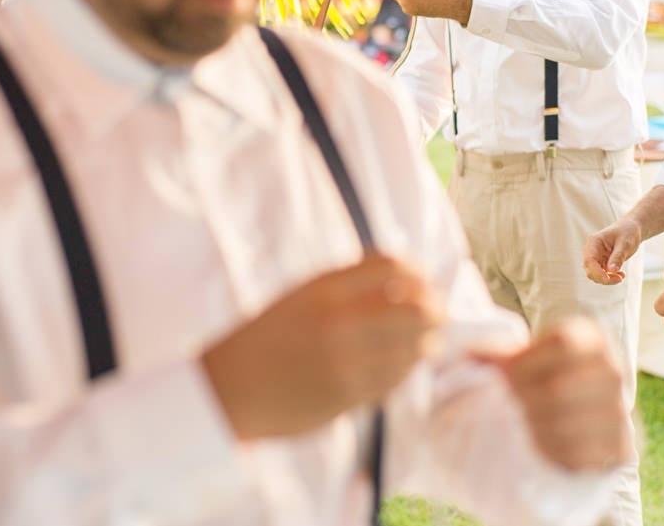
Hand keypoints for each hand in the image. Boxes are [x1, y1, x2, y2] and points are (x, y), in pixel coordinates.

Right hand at [201, 253, 443, 440]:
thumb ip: (348, 284)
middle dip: (435, 311)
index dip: (417, 272)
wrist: (227, 390)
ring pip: (412, 349)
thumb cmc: (266, 339)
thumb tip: (405, 275)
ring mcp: (344, 362)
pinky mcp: (347, 397)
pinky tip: (400, 366)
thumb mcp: (301, 296)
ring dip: (425, 344)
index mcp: (322, 289)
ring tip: (425, 342)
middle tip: (437, 314)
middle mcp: (337, 322)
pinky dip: (404, 371)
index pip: (393, 266)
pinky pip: (394, 381)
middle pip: (416, 309)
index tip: (422, 281)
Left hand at [472, 317, 630, 471]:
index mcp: (593, 340)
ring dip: (533, 426)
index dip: (525, 362)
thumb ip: (498, 355)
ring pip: (566, 422)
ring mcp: (620, 412)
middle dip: (523, 399)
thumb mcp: (523, 360)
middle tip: (508, 405)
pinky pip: (579, 454)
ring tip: (522, 423)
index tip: (503, 376)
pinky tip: (538, 443)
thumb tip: (465, 352)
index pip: (563, 344)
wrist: (574, 421)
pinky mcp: (619, 449)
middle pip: (560, 387)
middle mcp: (613, 372)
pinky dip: (551, 450)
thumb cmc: (540, 380)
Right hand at [583, 216, 641, 284]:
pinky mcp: (601, 262)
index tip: (607, 279)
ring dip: (607, 279)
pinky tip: (621, 274)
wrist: (631, 229)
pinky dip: (610, 277)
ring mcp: (596, 257)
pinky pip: (602, 274)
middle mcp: (591, 250)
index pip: (589, 260)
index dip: (596, 272)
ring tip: (622, 276)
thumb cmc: (628, 233)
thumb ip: (618, 257)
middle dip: (603, 278)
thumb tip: (611, 270)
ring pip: (595, 274)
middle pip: (590, 269)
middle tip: (620, 279)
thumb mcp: (625, 244)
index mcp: (594, 242)